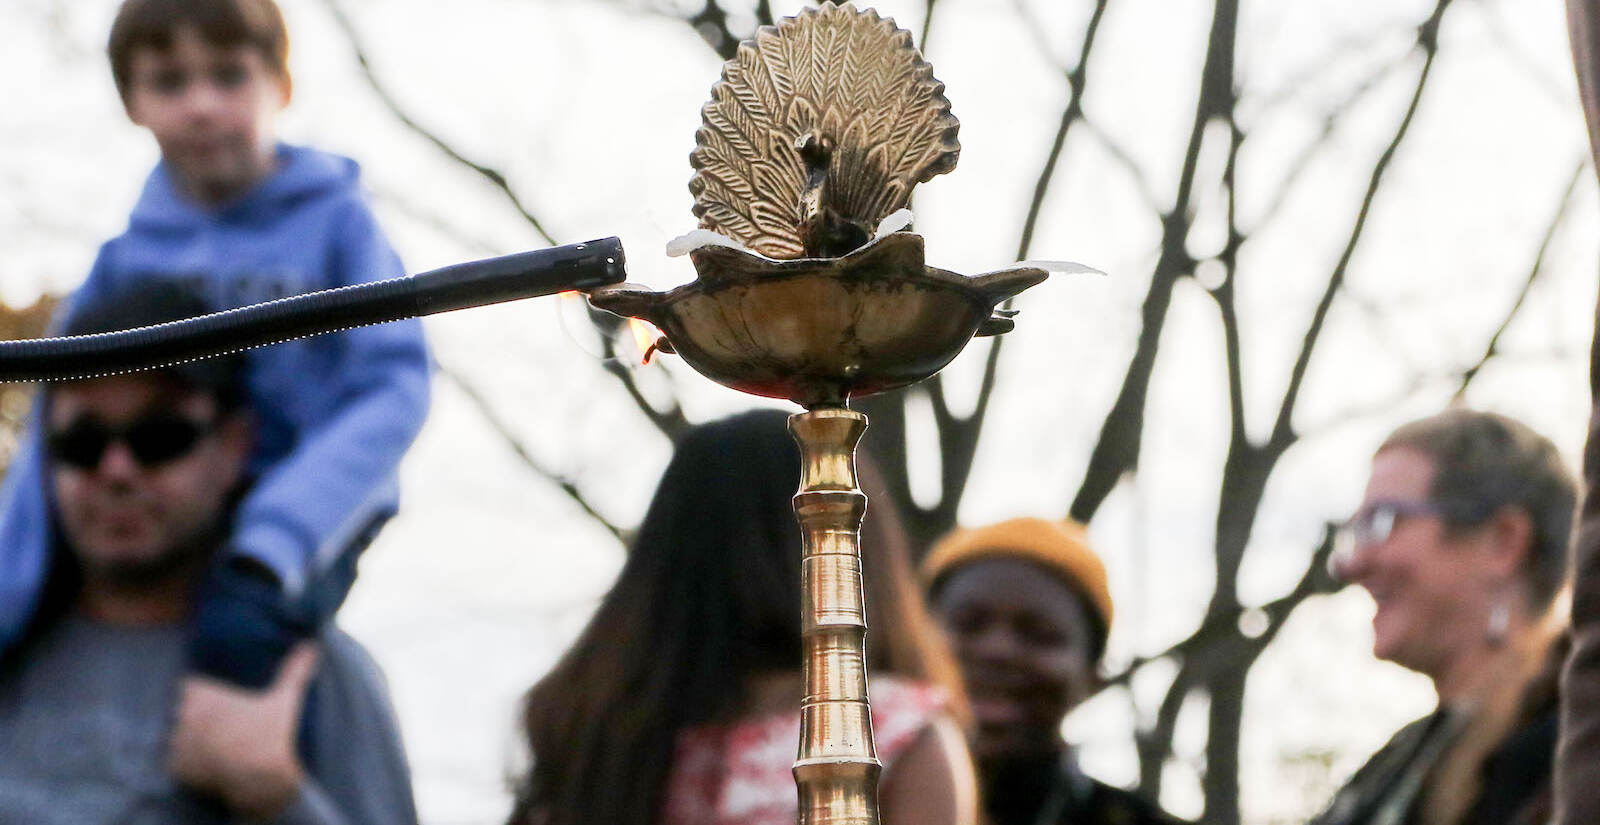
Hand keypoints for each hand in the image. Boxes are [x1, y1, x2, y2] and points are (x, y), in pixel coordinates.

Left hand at [170, 642, 318, 818]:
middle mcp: (184, 716)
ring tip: (211, 745)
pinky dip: (187, 764)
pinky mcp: (176, 768)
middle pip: (180, 711)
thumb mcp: (285, 698)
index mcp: (204, 695)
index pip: (189, 687)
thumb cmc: (270, 734)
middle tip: (218, 724)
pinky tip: (207, 764)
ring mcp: (178, 743)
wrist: (259, 778)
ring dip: (187, 740)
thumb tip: (311, 646)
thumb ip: (294, 670)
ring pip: (175, 737)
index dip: (201, 693)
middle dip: (194, 716)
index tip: (214, 700)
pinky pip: (175, 763)